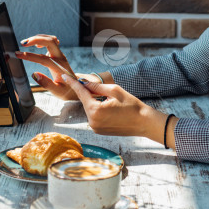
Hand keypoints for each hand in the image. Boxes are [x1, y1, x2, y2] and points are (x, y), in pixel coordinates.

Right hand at [15, 34, 83, 100]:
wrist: (77, 88)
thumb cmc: (66, 91)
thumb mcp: (56, 91)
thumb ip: (46, 83)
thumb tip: (34, 74)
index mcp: (59, 67)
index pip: (43, 58)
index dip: (29, 56)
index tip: (18, 54)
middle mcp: (60, 58)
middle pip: (50, 41)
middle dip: (36, 39)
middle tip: (23, 43)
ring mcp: (60, 55)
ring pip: (51, 39)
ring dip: (39, 38)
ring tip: (27, 43)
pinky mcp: (59, 55)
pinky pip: (52, 42)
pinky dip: (44, 40)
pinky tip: (38, 45)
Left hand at [59, 74, 173, 143]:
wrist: (143, 122)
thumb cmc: (131, 105)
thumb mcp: (114, 90)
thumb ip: (96, 86)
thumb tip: (84, 82)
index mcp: (95, 110)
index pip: (81, 93)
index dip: (73, 83)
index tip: (65, 76)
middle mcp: (92, 121)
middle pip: (86, 102)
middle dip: (89, 93)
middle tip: (101, 88)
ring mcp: (95, 128)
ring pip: (90, 109)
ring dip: (95, 102)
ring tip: (111, 101)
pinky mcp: (99, 131)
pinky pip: (94, 116)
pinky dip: (98, 110)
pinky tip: (110, 108)